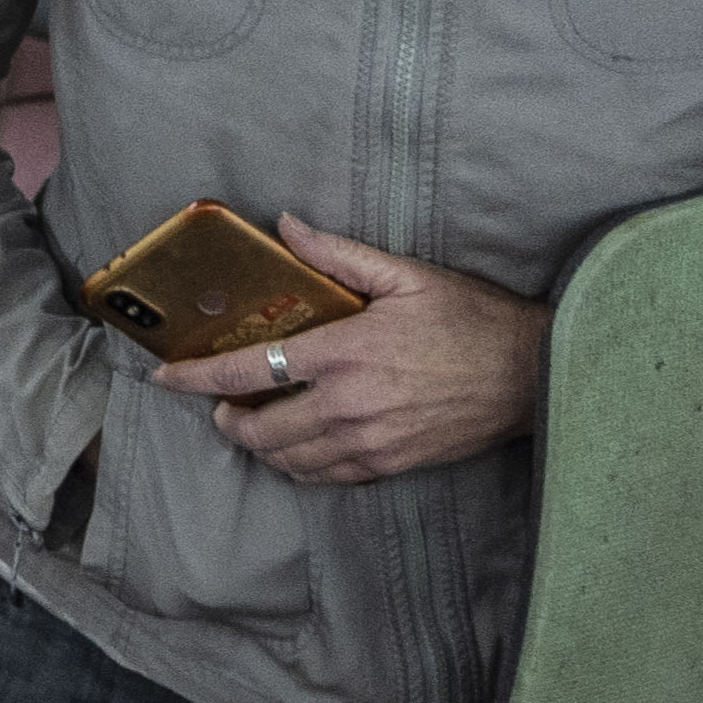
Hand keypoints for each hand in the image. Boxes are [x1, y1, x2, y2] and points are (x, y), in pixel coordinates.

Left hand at [176, 215, 541, 484]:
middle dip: (227, 419)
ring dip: (260, 445)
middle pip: (258, 430)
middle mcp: (348, 404)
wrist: (537, 373)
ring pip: (287, 460)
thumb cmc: (474, 320)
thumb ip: (338, 255)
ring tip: (259, 422)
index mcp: (345, 352)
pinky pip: (324, 477)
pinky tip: (300, 444)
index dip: (196, 377)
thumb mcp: (407, 275)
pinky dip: (300, 464)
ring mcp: (368, 442)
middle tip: (224, 404)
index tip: (166, 377)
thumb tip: (285, 226)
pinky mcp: (389, 465)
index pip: (249, 370)